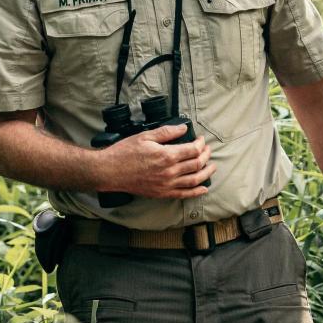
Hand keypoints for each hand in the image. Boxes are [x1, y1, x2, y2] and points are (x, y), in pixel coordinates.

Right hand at [99, 123, 214, 199]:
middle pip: (197, 164)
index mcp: (167, 155)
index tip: (201, 139)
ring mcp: (167, 185)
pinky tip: (203, 188)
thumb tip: (183, 128)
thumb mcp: (145, 136)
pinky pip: (184, 194)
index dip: (201, 143)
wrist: (110, 171)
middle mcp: (170, 172)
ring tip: (212, 167)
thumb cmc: (125, 153)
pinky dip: (196, 192)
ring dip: (206, 173)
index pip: (193, 150)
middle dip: (206, 156)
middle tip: (207, 150)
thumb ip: (166, 132)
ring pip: (194, 180)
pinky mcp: (162, 193)